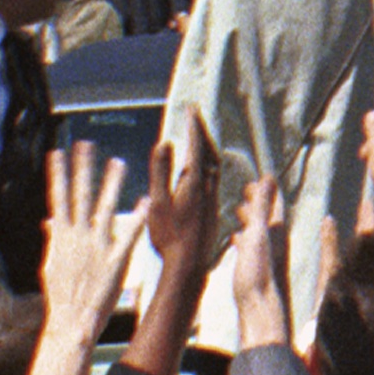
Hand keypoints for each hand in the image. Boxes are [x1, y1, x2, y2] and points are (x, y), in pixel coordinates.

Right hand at [38, 140, 143, 351]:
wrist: (70, 322)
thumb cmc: (62, 295)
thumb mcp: (51, 264)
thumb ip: (53, 239)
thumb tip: (48, 222)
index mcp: (61, 236)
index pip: (58, 198)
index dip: (58, 174)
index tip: (57, 153)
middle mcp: (78, 237)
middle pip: (80, 195)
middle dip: (82, 169)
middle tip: (86, 144)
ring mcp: (97, 247)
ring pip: (105, 208)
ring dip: (111, 184)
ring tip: (118, 161)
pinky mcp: (115, 260)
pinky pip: (128, 234)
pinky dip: (136, 218)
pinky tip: (144, 202)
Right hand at [140, 129, 217, 271]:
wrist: (189, 266)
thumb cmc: (170, 236)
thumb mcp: (158, 202)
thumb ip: (161, 171)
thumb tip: (165, 143)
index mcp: (195, 182)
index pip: (196, 146)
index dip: (194, 126)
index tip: (190, 109)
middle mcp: (208, 187)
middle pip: (209, 152)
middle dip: (202, 132)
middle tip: (194, 117)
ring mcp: (212, 198)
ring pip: (214, 165)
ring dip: (207, 148)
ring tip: (198, 137)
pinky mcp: (213, 209)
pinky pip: (214, 178)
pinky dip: (208, 164)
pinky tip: (201, 171)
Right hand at [228, 174, 291, 351]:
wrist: (258, 313)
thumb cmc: (257, 276)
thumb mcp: (258, 235)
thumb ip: (263, 207)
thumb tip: (269, 178)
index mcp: (277, 233)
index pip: (274, 205)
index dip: (266, 191)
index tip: (257, 179)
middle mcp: (276, 245)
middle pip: (267, 217)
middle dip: (257, 203)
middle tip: (244, 191)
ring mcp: (267, 259)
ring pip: (259, 233)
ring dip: (249, 220)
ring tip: (237, 212)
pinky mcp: (258, 272)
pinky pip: (252, 250)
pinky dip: (244, 240)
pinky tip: (236, 242)